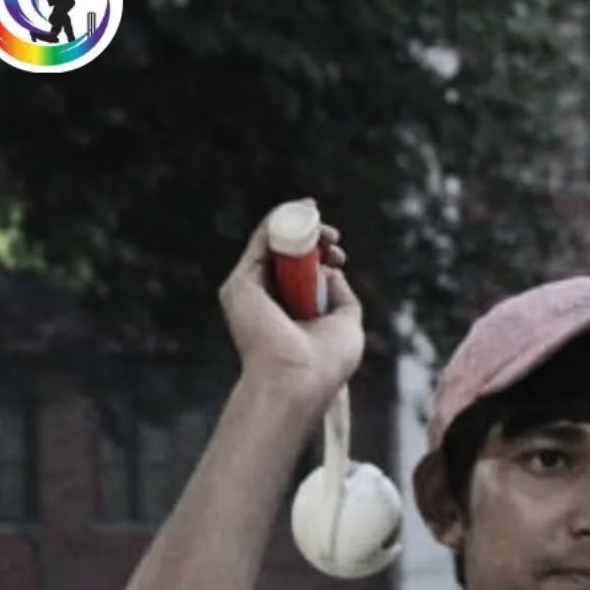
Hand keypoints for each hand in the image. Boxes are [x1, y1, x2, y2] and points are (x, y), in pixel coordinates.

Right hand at [218, 203, 363, 410]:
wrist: (297, 377)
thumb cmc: (326, 363)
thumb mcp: (347, 325)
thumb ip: (341, 297)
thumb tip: (332, 270)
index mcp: (290, 317)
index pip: (302, 276)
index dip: (322, 257)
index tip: (339, 254)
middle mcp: (268, 304)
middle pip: (288, 258)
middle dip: (313, 239)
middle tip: (333, 237)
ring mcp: (252, 293)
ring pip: (273, 246)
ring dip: (298, 225)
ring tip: (319, 219)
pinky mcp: (241, 284)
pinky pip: (260, 242)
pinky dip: (278, 222)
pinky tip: (299, 211)